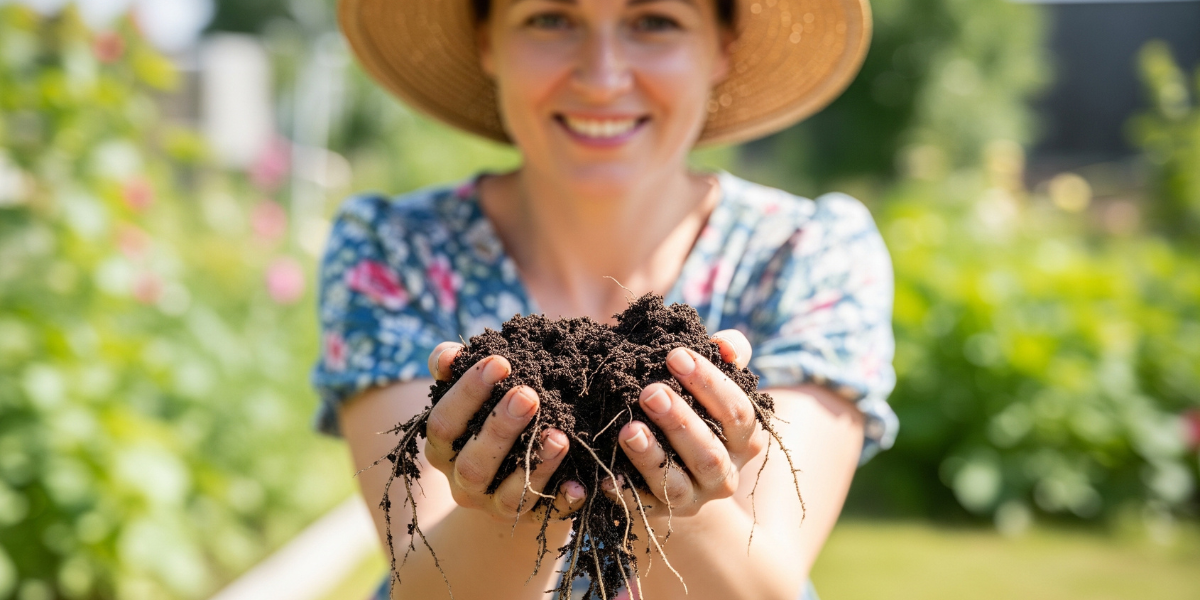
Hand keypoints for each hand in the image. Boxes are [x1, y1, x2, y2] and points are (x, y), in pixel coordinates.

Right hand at [423, 342, 586, 522]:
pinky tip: (578, 484)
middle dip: (500, 428)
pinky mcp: (530, 520)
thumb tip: (448, 355)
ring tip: (559, 435)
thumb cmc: (486, 422)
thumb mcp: (469, 397)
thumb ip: (454, 371)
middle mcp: (463, 482)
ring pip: (509, 495)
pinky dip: (564, 501)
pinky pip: (548, 515)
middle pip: (473, 464)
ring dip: (535, 465)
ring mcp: (495, 506)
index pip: (443, 424)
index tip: (499, 362)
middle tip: (528, 395)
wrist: (506, 484)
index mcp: (443, 449)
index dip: (467, 394)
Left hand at [605, 330, 767, 518]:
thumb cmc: (697, 406)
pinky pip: (642, 506)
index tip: (675, 355)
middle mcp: (725, 474)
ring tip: (629, 429)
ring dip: (652, 457)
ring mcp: (694, 498)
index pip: (737, 413)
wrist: (677, 466)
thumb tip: (725, 345)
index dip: (710, 384)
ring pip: (677, 485)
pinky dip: (624, 492)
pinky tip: (605, 476)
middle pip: (709, 452)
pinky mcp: (662, 513)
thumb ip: (727, 355)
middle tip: (650, 392)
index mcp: (746, 439)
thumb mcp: (713, 380)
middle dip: (680, 421)